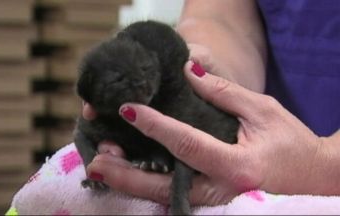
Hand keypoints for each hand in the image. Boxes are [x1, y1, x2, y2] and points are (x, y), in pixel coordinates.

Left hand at [86, 61, 329, 205]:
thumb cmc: (292, 144)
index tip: (129, 110)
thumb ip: (224, 93)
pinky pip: (174, 195)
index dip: (155, 126)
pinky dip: (147, 185)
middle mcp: (222, 190)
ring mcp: (216, 201)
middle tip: (97, 159)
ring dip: (131, 182)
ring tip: (101, 166)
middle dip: (127, 174)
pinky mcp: (212, 201)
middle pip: (164, 184)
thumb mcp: (263, 111)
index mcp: (238, 166)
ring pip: (165, 195)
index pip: (187, 143)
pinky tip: (128, 172)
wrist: (313, 177)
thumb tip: (188, 71)